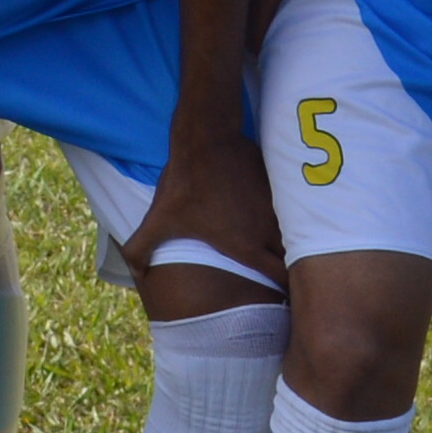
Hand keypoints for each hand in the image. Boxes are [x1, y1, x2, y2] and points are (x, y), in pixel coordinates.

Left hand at [129, 110, 281, 287]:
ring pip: (296, 233)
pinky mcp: (279, 187)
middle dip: (293, 269)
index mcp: (245, 246)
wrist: (206, 139)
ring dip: (292, 242)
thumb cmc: (184, 184)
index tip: (281, 293)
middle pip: (294, 260)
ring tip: (284, 247)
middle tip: (285, 272)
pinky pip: (292, 208)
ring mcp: (278, 207)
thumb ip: (141, 249)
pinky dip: (289, 216)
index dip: (285, 290)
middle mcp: (268, 230)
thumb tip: (135, 272)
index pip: (281, 279)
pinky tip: (277, 216)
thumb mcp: (159, 219)